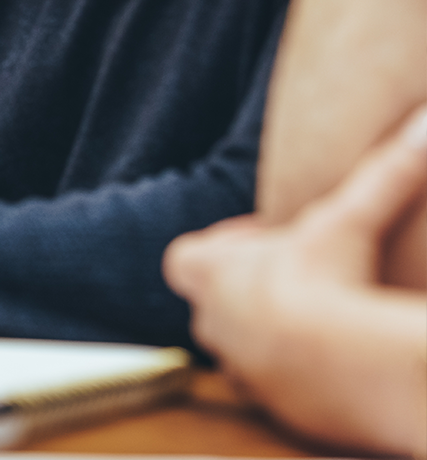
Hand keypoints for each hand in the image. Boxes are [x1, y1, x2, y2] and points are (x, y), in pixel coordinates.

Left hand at [165, 103, 426, 454]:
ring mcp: (237, 367)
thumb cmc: (329, 280)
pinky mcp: (269, 406)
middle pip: (211, 305)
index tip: (271, 244)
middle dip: (246, 293)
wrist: (343, 363)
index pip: (188, 258)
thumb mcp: (351, 216)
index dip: (223, 250)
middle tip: (296, 284)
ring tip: (318, 327)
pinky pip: (273, 390)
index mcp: (207, 272)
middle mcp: (211, 322)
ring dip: (270, 337)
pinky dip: (296, 378)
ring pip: (241, 350)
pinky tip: (334, 367)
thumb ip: (387, 169)